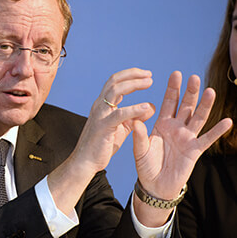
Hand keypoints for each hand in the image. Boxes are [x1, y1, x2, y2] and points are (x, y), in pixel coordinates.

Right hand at [49, 68, 156, 209]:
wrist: (85, 163)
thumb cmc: (102, 146)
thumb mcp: (122, 128)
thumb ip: (135, 117)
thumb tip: (150, 107)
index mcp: (103, 104)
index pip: (115, 82)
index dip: (131, 75)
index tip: (146, 75)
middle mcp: (100, 105)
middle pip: (115, 81)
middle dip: (133, 74)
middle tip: (149, 74)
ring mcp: (100, 114)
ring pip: (115, 90)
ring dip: (134, 84)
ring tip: (149, 82)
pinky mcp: (103, 127)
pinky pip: (119, 114)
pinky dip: (134, 108)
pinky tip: (146, 106)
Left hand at [130, 71, 231, 224]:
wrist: (155, 186)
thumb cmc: (146, 166)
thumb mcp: (140, 150)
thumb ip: (140, 136)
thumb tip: (135, 121)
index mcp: (162, 124)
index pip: (169, 102)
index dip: (172, 89)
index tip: (176, 74)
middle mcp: (177, 127)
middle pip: (186, 106)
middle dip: (190, 92)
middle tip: (194, 77)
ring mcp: (187, 138)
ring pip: (198, 118)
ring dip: (205, 106)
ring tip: (211, 91)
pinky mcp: (195, 150)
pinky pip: (207, 139)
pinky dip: (217, 131)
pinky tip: (227, 121)